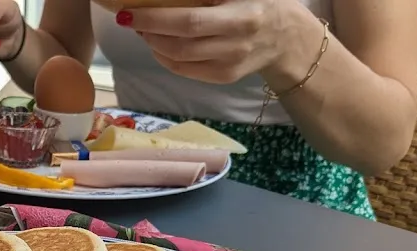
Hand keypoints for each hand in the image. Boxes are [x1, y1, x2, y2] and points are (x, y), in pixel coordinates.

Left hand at [116, 0, 305, 84]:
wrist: (287, 36)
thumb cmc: (259, 2)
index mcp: (242, 18)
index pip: (190, 22)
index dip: (155, 19)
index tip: (128, 12)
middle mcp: (235, 46)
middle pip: (179, 45)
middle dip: (148, 32)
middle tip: (132, 18)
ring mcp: (228, 66)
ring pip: (177, 60)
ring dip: (153, 45)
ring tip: (144, 29)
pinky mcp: (222, 78)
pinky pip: (184, 70)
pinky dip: (165, 57)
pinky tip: (158, 44)